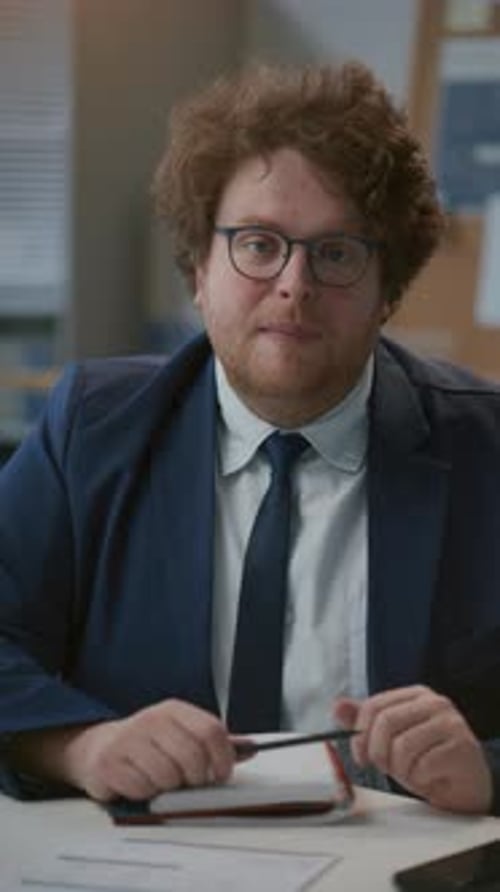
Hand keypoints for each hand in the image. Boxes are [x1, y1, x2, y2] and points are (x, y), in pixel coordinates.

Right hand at [57, 699, 235, 801]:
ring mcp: (129, 740)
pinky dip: (146, 793)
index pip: (210, 730)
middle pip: (192, 756)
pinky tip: (141, 784)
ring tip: (162, 781)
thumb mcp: (180, 733)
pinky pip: (142, 788)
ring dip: (169, 787)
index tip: (222, 773)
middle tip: (190, 782)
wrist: (99, 747)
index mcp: (173, 710)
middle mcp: (151, 720)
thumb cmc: (147, 743)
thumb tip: (250, 748)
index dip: (223, 757)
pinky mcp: (109, 762)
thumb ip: (212, 742)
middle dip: (197, 778)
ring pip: (168, 776)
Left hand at [334, 685, 492, 813]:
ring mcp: (450, 723)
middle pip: (386, 723)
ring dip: (400, 770)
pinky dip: (419, 780)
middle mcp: (434, 703)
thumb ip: (367, 723)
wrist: (466, 784)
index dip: (360, 734)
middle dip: (378, 753)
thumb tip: (337, 707)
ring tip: (412, 773)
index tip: (360, 756)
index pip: (374, 706)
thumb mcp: (393, 739)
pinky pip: (422, 767)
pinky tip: (429, 778)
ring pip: (402, 747)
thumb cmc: (428, 759)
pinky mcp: (461, 747)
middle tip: (385, 768)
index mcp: (415, 695)